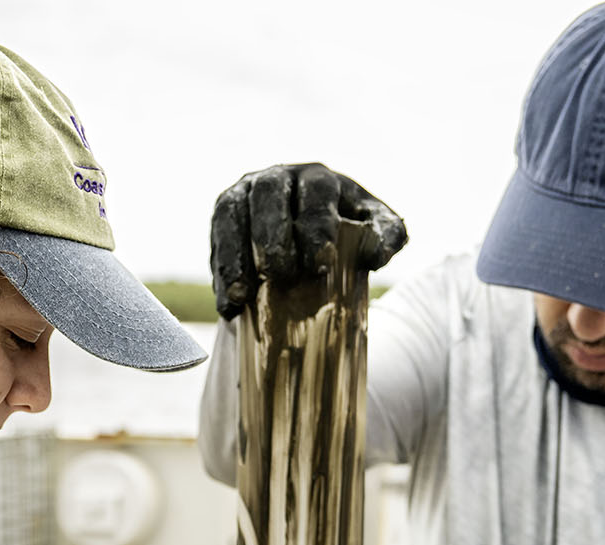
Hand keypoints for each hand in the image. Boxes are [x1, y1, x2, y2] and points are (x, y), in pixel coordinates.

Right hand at [210, 163, 407, 319]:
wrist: (313, 248)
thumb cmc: (348, 236)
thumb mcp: (376, 232)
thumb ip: (388, 237)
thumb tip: (375, 253)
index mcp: (319, 179)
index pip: (315, 194)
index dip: (316, 227)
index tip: (320, 265)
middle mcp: (278, 177)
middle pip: (268, 195)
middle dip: (273, 235)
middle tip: (281, 274)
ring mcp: (245, 193)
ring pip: (232, 213)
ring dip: (235, 255)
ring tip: (242, 296)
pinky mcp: (224, 217)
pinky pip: (216, 238)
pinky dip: (221, 273)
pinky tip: (229, 306)